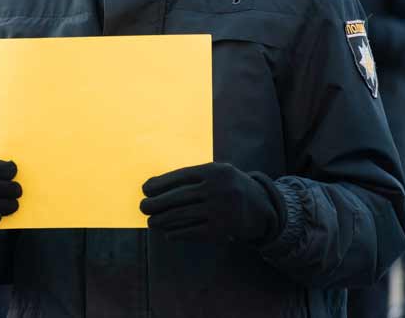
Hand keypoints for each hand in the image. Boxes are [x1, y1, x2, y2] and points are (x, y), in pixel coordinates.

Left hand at [141, 162, 280, 243]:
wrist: (261, 205)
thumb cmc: (228, 186)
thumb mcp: (216, 173)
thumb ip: (191, 177)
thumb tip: (154, 186)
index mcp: (214, 171)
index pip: (180, 176)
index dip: (160, 184)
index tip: (145, 189)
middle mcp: (217, 189)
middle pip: (179, 197)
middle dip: (157, 203)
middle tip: (142, 207)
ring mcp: (221, 210)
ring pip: (183, 216)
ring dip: (163, 220)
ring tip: (151, 221)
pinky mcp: (223, 229)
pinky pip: (194, 231)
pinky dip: (178, 233)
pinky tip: (169, 233)